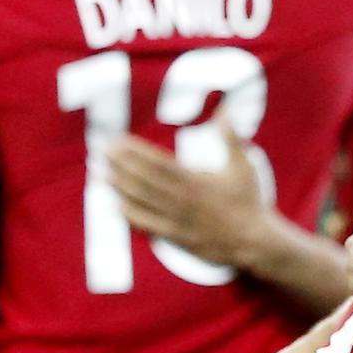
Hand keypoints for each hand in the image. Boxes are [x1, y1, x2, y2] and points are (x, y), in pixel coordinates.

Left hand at [106, 115, 266, 269]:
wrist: (253, 241)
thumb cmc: (249, 201)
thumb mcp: (243, 166)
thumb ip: (231, 138)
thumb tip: (226, 111)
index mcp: (195, 181)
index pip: (158, 163)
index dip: (135, 152)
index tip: (118, 141)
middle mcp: (181, 200)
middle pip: (143, 180)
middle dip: (120, 165)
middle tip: (100, 152)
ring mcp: (176, 219)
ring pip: (141, 201)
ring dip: (118, 187)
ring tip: (100, 174)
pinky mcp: (175, 236)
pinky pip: (147, 225)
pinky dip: (130, 215)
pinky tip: (116, 205)